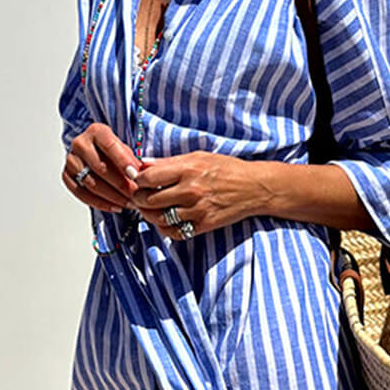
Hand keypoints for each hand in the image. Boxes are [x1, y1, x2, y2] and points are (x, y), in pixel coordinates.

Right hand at [63, 124, 140, 212]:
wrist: (96, 155)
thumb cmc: (113, 153)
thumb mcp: (125, 150)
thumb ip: (132, 160)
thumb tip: (141, 175)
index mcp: (96, 132)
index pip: (109, 146)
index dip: (123, 161)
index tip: (135, 175)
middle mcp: (80, 144)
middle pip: (100, 168)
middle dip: (120, 184)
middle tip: (135, 195)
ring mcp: (71, 160)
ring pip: (91, 183)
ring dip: (113, 197)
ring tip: (128, 203)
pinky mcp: (67, 176)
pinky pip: (82, 194)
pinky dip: (100, 203)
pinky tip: (115, 207)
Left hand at [132, 151, 259, 238]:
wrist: (253, 188)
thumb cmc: (226, 169)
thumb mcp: (198, 157)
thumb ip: (169, 162)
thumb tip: (143, 164)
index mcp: (187, 170)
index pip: (148, 178)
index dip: (137, 180)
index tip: (136, 180)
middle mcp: (190, 191)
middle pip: (149, 200)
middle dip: (139, 198)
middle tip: (138, 196)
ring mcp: (196, 211)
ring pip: (158, 218)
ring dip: (148, 215)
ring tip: (149, 208)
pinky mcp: (202, 225)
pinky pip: (174, 232)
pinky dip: (164, 228)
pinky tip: (164, 220)